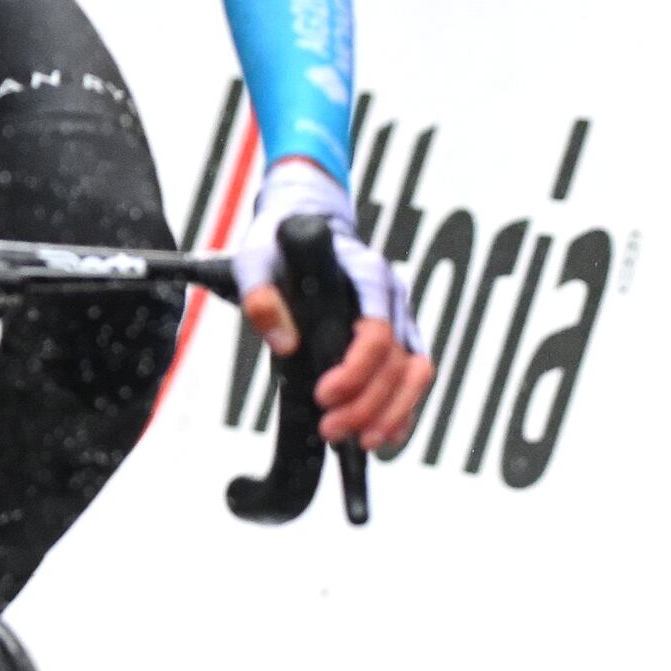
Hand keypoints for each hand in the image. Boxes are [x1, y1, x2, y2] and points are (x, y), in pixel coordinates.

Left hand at [226, 157, 432, 455]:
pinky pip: (414, 378)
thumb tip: (285, 345)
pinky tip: (381, 437)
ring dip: (391, 412)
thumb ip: (262, 297)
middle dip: (368, 402)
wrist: (304, 228)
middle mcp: (392, 297)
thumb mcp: (255, 260)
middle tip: (331, 430)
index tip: (324, 394)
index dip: (355, 369)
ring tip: (358, 442)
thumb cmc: (279, 245)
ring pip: (415, 373)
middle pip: (397, 360)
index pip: (377, 329)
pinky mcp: (399, 337)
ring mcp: (401, 318)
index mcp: (366, 274)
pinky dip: (403, 410)